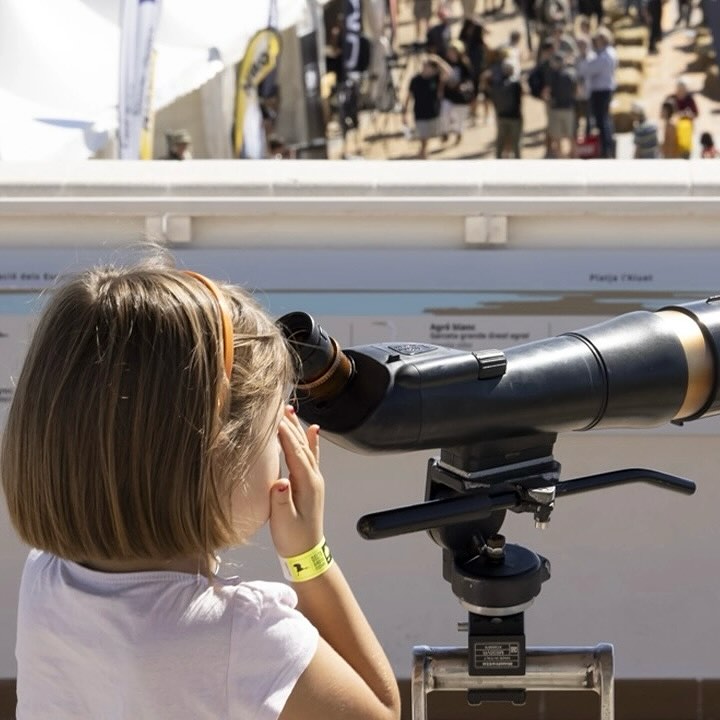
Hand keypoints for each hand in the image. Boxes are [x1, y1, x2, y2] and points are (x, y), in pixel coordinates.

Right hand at [269, 407, 323, 557]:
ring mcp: (314, 479)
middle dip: (290, 424)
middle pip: (301, 445)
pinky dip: (311, 441)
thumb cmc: (293, 539)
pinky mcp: (310, 483)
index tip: (273, 418)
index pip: (296, 453)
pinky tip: (312, 429)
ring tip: (289, 410)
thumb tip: (280, 482)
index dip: (285, 435)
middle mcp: (314, 478)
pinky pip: (311, 456)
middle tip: (279, 406)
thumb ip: (281, 501)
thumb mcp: (283, 522)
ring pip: (306, 447)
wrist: (307, 554)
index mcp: (307, 484)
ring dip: (298, 428)